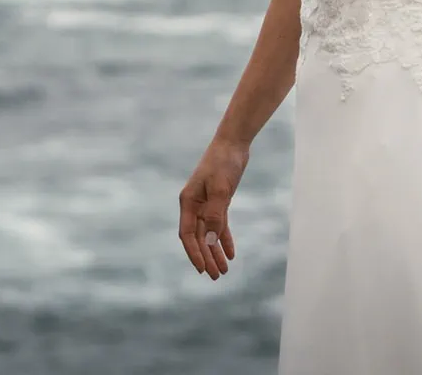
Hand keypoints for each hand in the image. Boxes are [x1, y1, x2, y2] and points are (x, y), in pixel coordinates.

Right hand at [179, 137, 247, 279]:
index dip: (194, 253)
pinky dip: (224, 239)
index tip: (202, 269)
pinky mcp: (218, 201)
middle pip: (198, 238)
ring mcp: (205, 203)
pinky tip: (230, 254)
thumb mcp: (220, 189)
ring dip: (215, 252)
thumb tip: (210, 242)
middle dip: (206, 258)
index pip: (188, 234)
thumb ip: (215, 215)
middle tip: (216, 277)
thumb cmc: (223, 163)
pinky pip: (219, 225)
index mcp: (188, 202)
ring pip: (209, 234)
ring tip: (223, 271)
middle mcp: (194, 205)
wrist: (233, 144)